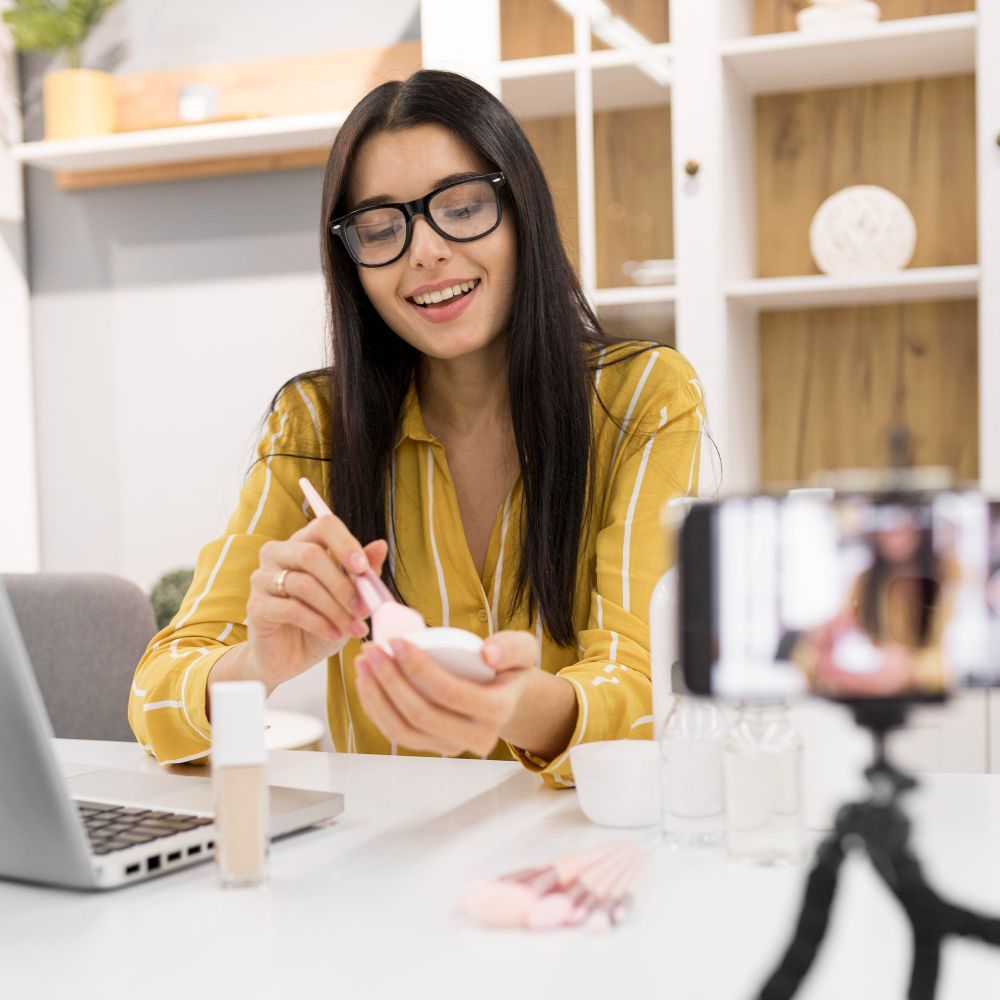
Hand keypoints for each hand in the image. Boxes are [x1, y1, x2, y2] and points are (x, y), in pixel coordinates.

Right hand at [246, 514, 388, 692]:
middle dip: (343, 585)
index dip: (345, 544)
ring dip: (335, 609)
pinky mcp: (257, 606)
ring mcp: (263, 579)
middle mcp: (278, 554)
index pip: (324, 526)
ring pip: (303, 584)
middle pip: (311, 555)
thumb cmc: (322, 623)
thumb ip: (362, 574)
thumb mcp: (349, 599)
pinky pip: (291, 609)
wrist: (292, 658)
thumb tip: (381, 545)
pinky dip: (319, 623)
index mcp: (303, 543)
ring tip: (354, 628)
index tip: (363, 568)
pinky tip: (334, 635)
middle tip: (364, 610)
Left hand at [354, 630, 537, 756]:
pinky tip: (366, 680)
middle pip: (421, 714)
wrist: (506, 694)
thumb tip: (488, 654)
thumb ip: (511, 647)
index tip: (396, 642)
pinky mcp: (432, 746)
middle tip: (371, 650)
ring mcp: (452, 746)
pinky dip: (376, 707)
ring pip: (403, 729)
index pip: (450, 693)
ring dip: (376, 696)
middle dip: (389, 680)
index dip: (418, 669)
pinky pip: (396, 733)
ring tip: (363, 662)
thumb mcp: (522, 648)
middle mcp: (476, 736)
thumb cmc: (508, 667)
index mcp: (497, 711)